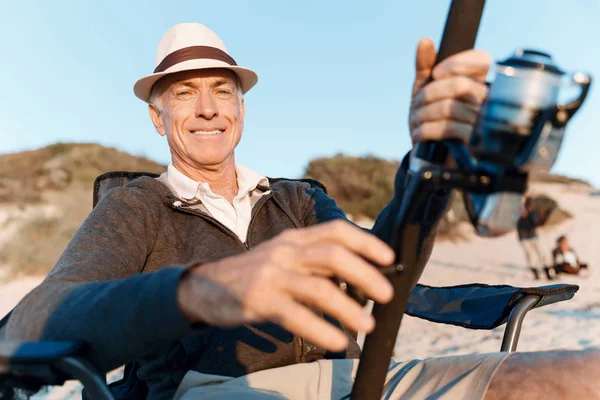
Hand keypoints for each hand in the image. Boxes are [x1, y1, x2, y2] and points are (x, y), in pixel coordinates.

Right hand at [177, 220, 394, 351]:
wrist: (206, 286)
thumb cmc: (255, 273)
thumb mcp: (285, 257)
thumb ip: (316, 263)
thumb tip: (361, 278)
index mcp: (295, 238)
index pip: (336, 230)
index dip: (366, 241)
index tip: (389, 257)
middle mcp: (286, 251)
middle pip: (334, 256)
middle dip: (366, 274)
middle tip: (386, 294)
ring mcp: (272, 274)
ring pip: (320, 288)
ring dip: (349, 308)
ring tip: (367, 324)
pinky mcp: (260, 300)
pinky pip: (297, 316)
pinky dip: (321, 329)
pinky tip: (337, 341)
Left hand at [408, 37, 491, 144]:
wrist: (430, 157)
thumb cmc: (430, 119)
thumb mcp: (423, 90)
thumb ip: (425, 66)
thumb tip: (424, 41)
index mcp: (478, 83)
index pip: (482, 60)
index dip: (457, 63)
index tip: (435, 73)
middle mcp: (487, 101)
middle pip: (460, 85)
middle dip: (429, 94)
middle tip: (416, 105)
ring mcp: (483, 123)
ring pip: (450, 108)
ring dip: (423, 114)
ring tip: (416, 121)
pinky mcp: (475, 144)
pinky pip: (450, 129)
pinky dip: (427, 130)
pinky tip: (419, 134)